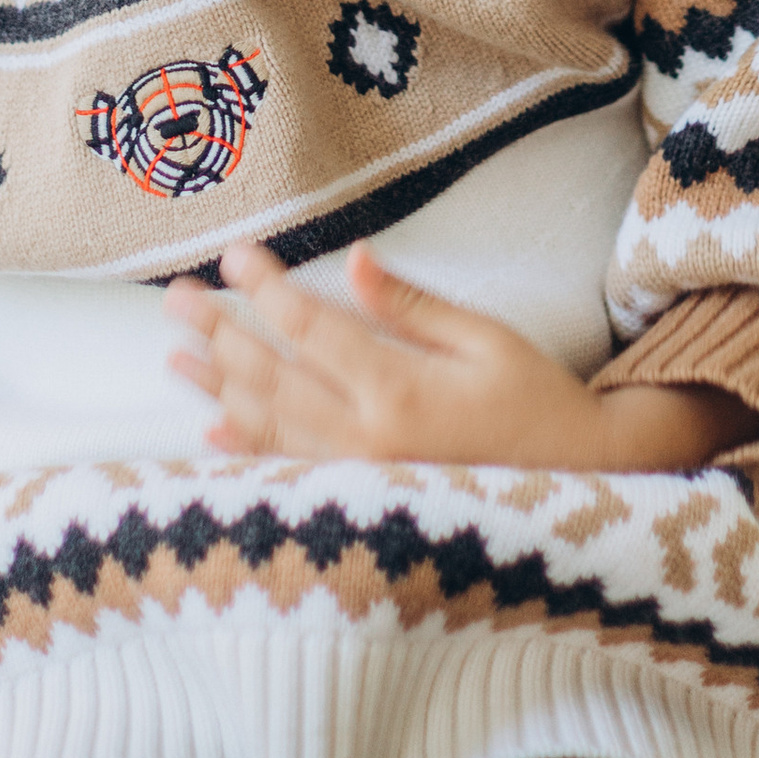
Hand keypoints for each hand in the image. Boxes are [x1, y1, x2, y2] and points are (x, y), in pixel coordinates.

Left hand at [164, 242, 747, 475]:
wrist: (585, 484)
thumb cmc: (540, 400)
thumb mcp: (484, 338)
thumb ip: (410, 305)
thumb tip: (349, 260)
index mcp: (399, 389)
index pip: (310, 329)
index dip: (266, 289)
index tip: (234, 256)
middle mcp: (368, 440)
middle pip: (272, 378)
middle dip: (219, 334)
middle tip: (173, 298)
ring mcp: (362, 479)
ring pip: (270, 427)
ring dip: (218, 389)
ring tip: (174, 354)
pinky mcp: (366, 501)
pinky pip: (291, 473)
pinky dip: (247, 451)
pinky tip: (212, 429)